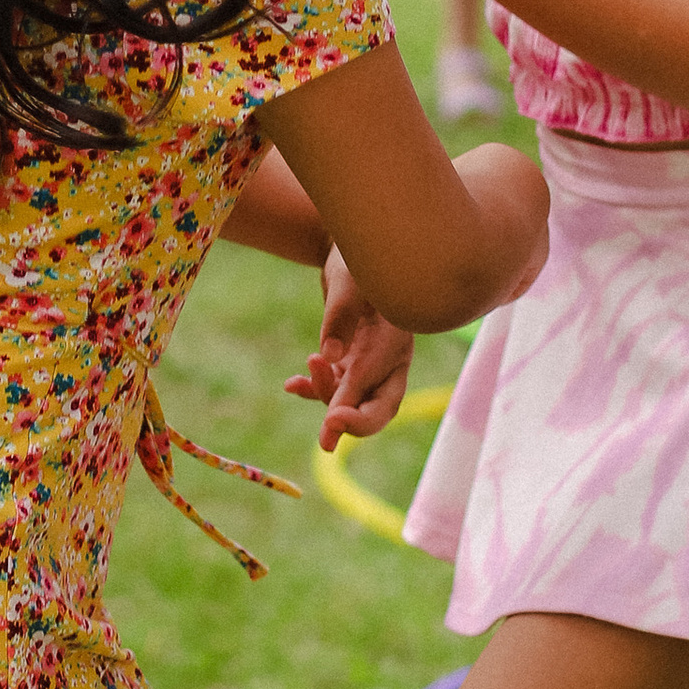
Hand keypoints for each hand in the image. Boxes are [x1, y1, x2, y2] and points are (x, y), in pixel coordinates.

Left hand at [282, 250, 415, 449]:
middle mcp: (390, 356)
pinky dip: (314, 389)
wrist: (353, 248)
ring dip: (325, 395)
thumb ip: (340, 316)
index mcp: (396, 337)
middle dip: (355, 425)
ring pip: (354, 399)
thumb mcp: (347, 280)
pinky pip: (336, 386)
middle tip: (327, 441)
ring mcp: (372, 361)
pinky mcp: (353, 360)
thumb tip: (330, 356)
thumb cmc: (357, 256)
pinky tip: (291, 384)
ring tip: (299, 377)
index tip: (331, 422)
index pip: (374, 380)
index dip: (353, 405)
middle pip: (382, 405)